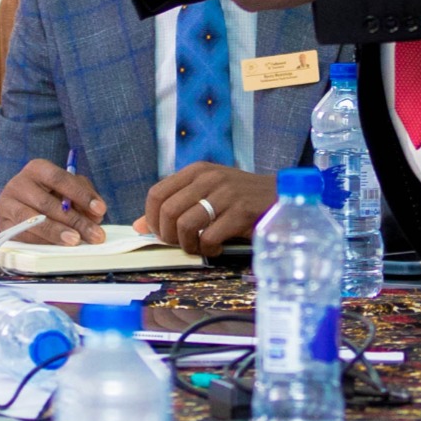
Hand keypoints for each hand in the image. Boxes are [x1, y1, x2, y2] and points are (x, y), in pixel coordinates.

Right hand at [0, 160, 110, 244]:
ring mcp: (7, 204)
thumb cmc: (49, 195)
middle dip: (75, 220)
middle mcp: (19, 183)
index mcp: (37, 169)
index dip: (82, 195)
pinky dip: (43, 242)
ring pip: (34, 220)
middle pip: (48, 203)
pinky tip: (58, 247)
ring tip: (76, 241)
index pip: (60, 179)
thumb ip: (83, 197)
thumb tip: (95, 215)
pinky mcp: (3, 225)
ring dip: (57, 232)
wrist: (18, 206)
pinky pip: (24, 235)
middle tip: (95, 235)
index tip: (101, 210)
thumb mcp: (67, 189)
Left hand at [139, 163, 277, 249]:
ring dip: (189, 244)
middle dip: (169, 236)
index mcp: (197, 171)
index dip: (151, 219)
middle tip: (183, 243)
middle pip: (167, 211)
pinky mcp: (240, 212)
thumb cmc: (240, 197)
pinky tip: (217, 247)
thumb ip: (175, 205)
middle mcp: (209, 178)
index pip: (157, 193)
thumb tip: (139, 227)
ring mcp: (225, 194)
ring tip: (200, 246)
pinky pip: (209, 237)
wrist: (281, 196)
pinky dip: (208, 249)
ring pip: (185, 225)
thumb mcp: (207, 192)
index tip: (161, 233)